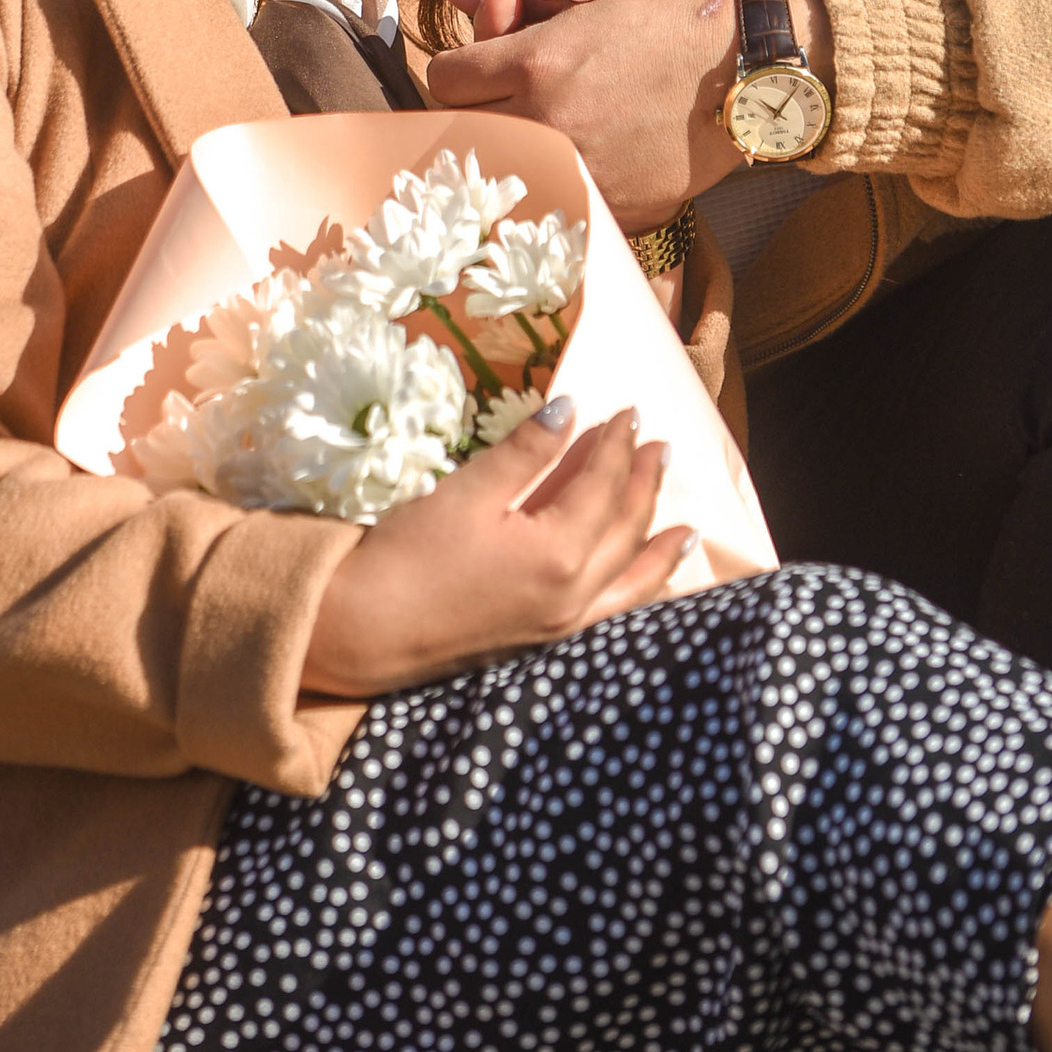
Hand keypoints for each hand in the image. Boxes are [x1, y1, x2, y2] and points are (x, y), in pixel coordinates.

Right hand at [301, 408, 692, 699]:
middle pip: (625, 529)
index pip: (602, 487)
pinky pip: (613, 615)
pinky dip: (639, 594)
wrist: (364, 631)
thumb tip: (570, 409)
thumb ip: (526, 453)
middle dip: (644, 484)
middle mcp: (574, 595)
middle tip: (659, 446)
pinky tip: (646, 587)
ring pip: (631, 581)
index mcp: (558, 553)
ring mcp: (564, 625)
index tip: (627, 412)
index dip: (616, 445)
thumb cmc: (409, 556)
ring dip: (658, 546)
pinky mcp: (546, 642)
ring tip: (687, 526)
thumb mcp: (467, 493)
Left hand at [426, 0, 745, 226]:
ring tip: (529, 136)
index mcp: (536, 64)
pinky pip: (545, 203)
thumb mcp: (588, 3)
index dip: (462, 70)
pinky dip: (548, 184)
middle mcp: (547, 118)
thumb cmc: (664, 29)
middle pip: (462, 128)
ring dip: (507, 149)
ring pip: (498, 168)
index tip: (476, 70)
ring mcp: (575, 169)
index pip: (446, 78)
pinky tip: (563, 166)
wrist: (738, 82)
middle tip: (497, 105)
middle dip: (474, 112)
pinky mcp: (601, 206)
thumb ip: (517, 5)